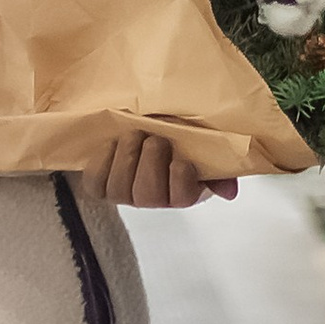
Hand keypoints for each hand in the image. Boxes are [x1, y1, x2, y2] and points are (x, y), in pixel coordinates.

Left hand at [90, 134, 237, 209]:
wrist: (147, 123)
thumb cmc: (179, 134)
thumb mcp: (203, 144)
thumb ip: (220, 167)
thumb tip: (228, 192)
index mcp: (182, 191)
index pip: (182, 198)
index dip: (180, 177)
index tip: (182, 157)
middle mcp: (153, 199)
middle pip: (147, 196)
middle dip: (150, 161)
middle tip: (154, 138)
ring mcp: (124, 194)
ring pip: (119, 190)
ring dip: (126, 157)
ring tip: (133, 135)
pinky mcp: (101, 186)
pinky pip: (96, 183)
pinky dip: (102, 161)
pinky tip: (113, 144)